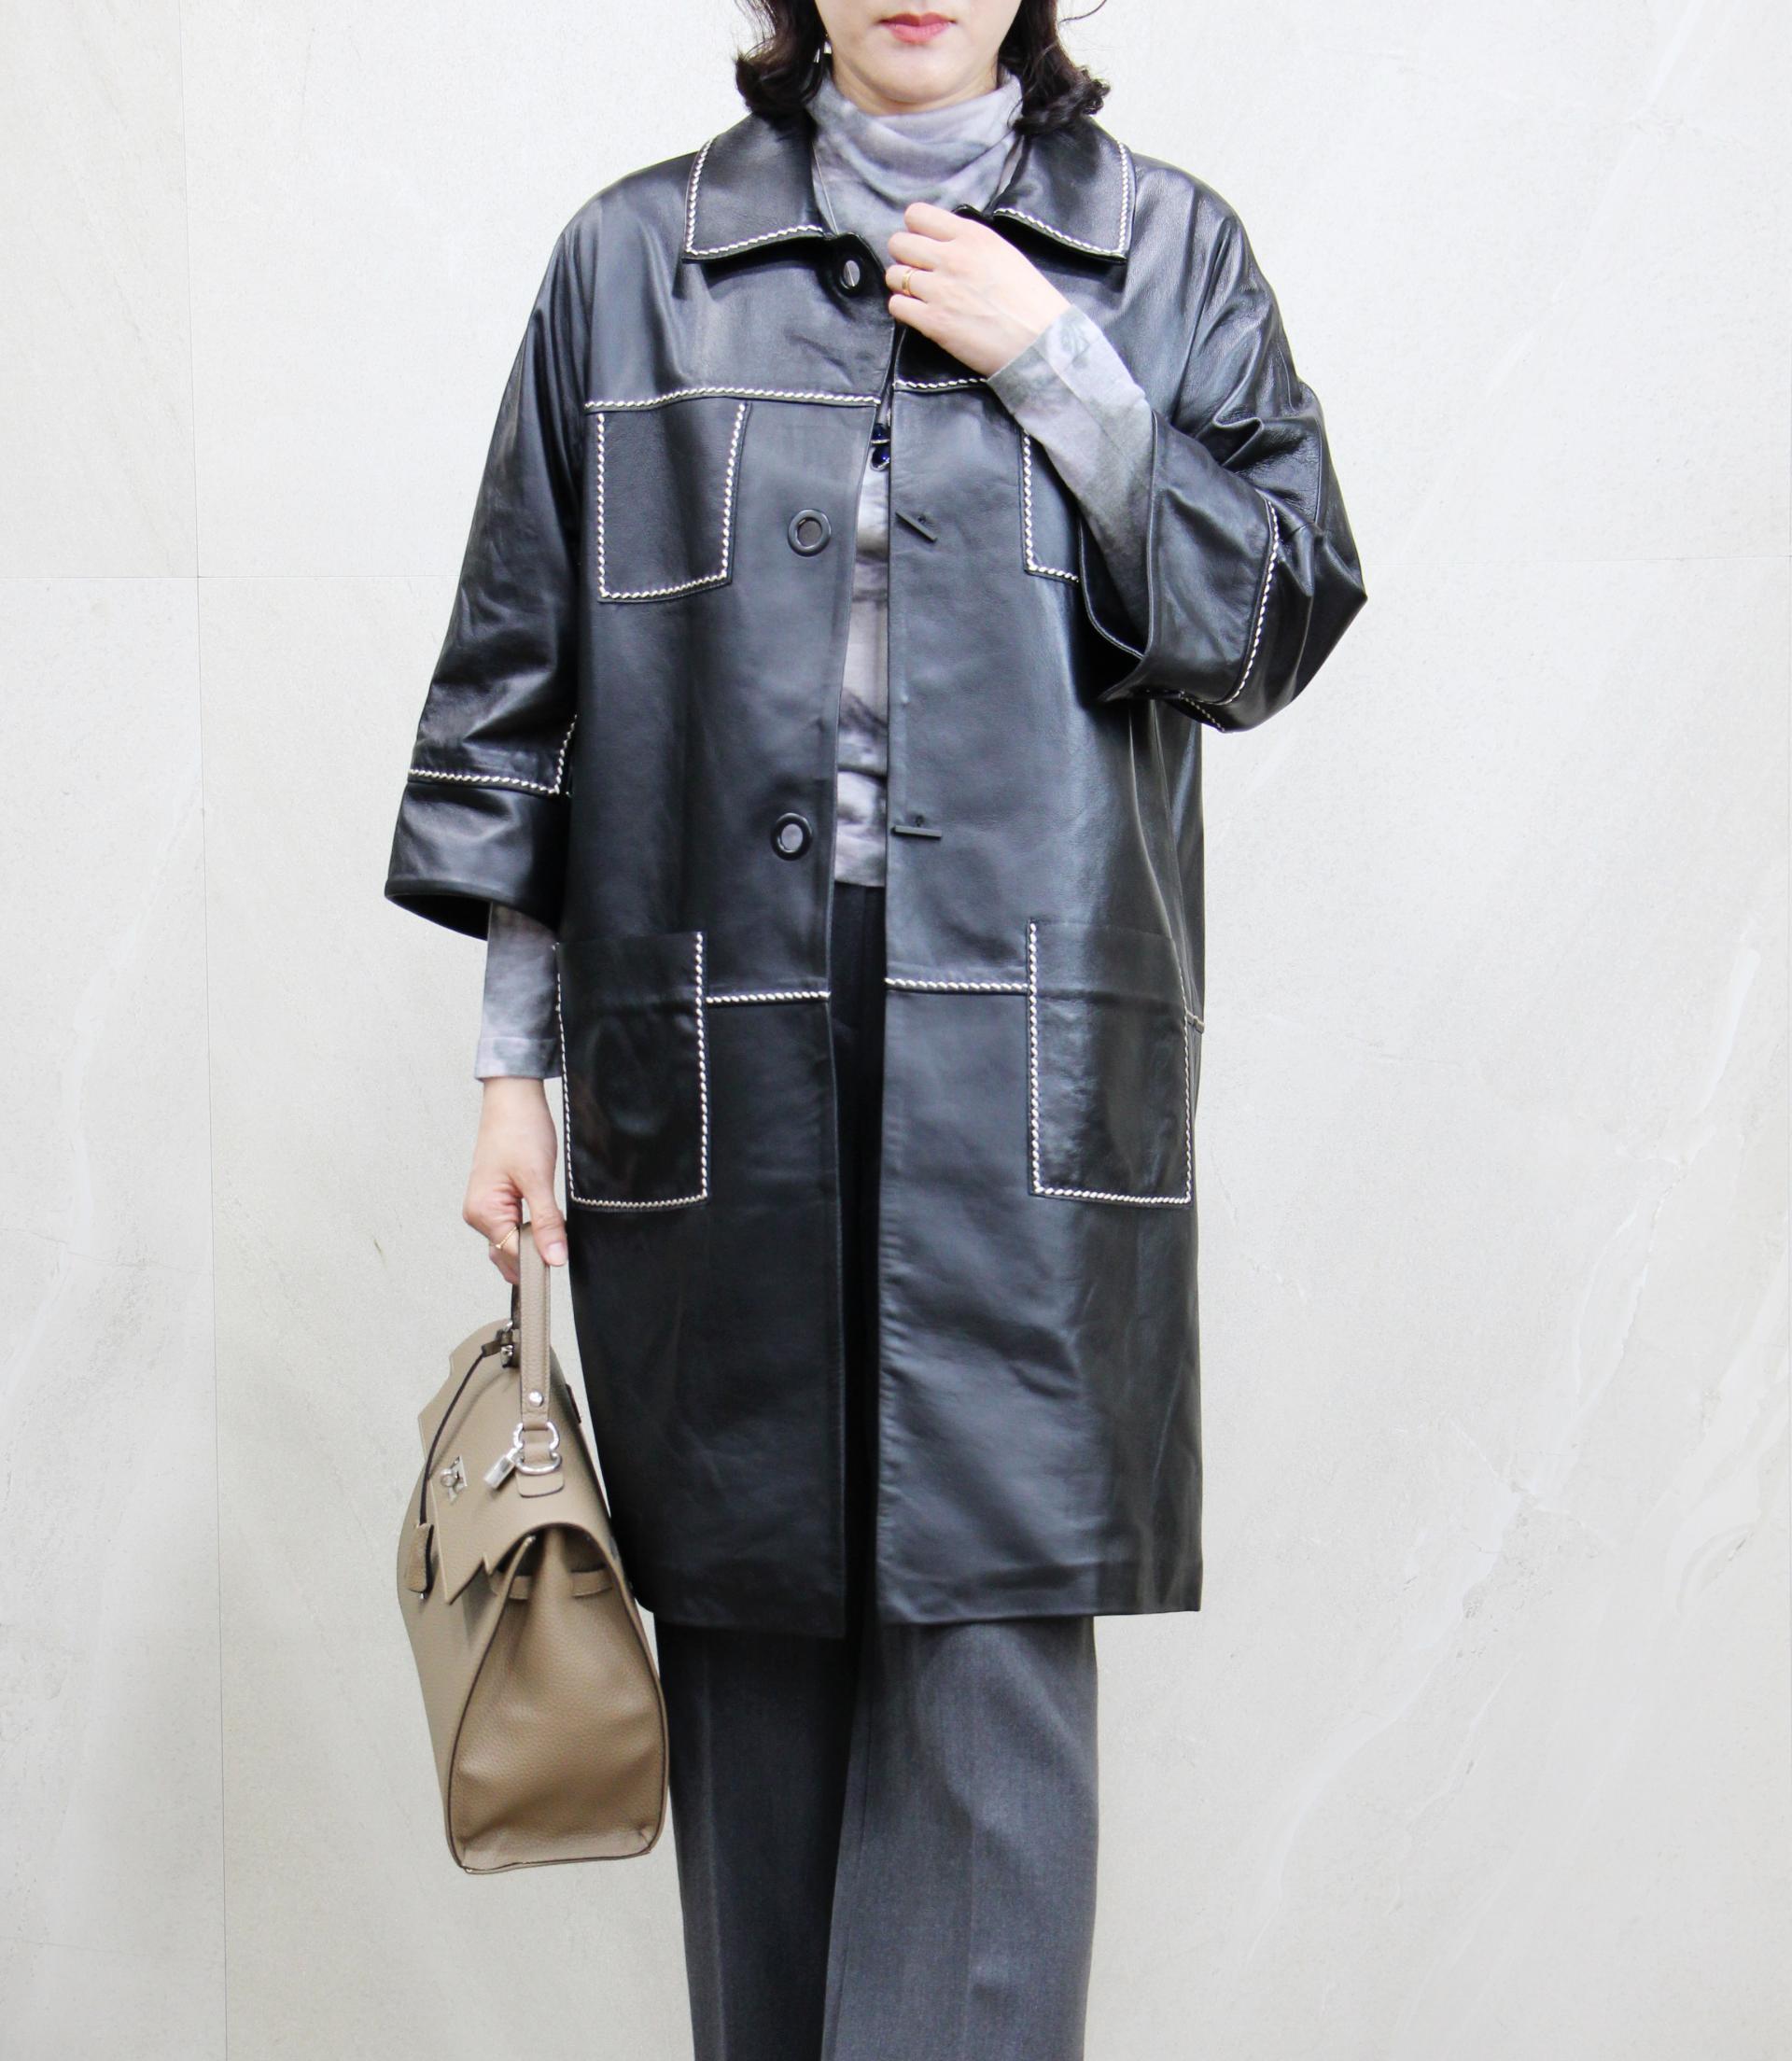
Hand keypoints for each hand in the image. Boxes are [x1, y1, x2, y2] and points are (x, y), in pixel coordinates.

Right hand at [465, 1077, 568, 1282]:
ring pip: (512, 1241)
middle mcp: (479, 1214)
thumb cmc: (520, 1130)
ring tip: (553, 1227)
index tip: (560, 1261)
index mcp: (483, 1212)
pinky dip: (531, 1229)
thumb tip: (553, 1259)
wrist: (514, 1098)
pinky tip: (546, 1221)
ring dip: (534, 1241)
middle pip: (509, 1253)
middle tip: (560, 1244)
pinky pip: (514, 1226)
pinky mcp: (497, 1200)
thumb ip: (546, 1223)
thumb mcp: (539, 1179)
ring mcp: (487, 1208)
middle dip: (534, 1255)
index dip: (537, 1261)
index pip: (512, 1255)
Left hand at [885, 201, 1069, 376]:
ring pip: (894, 275)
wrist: (1040, 341)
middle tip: (919, 271)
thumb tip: (942, 241)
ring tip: (920, 294)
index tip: (924, 244)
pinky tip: (919, 313)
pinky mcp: (933, 322)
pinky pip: (897, 306)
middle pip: (898, 243)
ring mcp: (939, 290)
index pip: (917, 214)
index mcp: (970, 236)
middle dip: (904, 256)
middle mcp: (951, 257)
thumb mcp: (1002, 253)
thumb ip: (969, 243)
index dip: (915, 229)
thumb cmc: (1029, 299)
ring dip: (902, 284)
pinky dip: (903, 309)